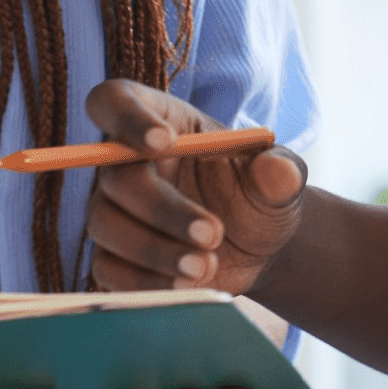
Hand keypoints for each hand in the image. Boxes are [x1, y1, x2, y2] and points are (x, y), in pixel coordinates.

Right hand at [84, 80, 305, 292]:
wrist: (257, 249)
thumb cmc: (260, 197)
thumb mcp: (279, 181)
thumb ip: (281, 172)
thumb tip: (279, 170)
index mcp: (162, 121)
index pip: (116, 100)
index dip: (129, 117)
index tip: (164, 142)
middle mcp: (127, 163)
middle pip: (113, 175)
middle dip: (162, 208)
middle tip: (213, 234)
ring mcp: (114, 210)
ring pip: (106, 224)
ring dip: (155, 251)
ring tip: (206, 268)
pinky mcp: (113, 256)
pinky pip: (107, 269)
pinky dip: (144, 282)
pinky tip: (185, 288)